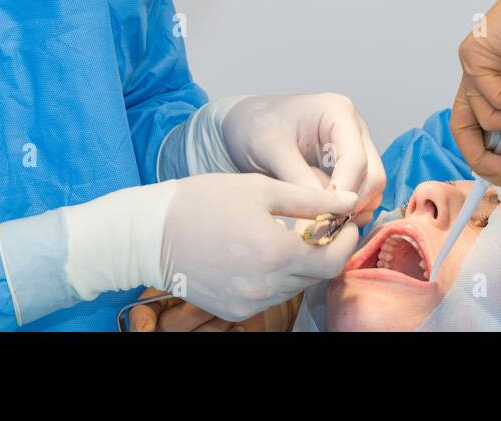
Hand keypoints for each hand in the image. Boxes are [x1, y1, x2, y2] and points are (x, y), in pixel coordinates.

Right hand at [62, 172, 358, 323]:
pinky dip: (276, 277)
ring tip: (290, 236)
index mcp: (277, 253)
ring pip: (294, 287)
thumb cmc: (203, 201)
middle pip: (315, 275)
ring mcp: (248, 303)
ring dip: (301, 265)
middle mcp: (266, 286)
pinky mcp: (233, 311)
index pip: (333, 259)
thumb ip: (312, 197)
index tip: (346, 221)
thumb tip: (350, 202)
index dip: (346, 240)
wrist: (149, 234)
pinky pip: (269, 296)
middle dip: (325, 250)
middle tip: (322, 225)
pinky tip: (263, 253)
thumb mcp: (260, 188)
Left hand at [192, 92, 385, 226]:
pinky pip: (359, 196)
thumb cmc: (256, 126)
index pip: (356, 159)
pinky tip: (320, 222)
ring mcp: (355, 149)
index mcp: (339, 112)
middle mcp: (354, 129)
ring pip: (370, 190)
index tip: (322, 216)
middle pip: (373, 176)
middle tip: (321, 229)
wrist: (245, 125)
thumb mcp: (270, 147)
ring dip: (350, 212)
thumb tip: (324, 208)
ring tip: (318, 229)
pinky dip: (345, 212)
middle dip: (351, 205)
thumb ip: (296, 175)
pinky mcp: (348, 168)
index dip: (343, 192)